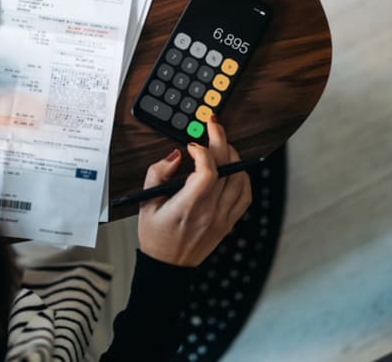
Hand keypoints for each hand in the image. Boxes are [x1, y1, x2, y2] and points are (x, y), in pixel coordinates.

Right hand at [138, 115, 251, 266]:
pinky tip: (233, 168)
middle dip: (220, 140)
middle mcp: (209, 212)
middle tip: (213, 125)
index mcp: (187, 207)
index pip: (207, 172)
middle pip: (226, 168)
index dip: (202, 151)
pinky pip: (245, 194)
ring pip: (240, 178)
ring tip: (222, 146)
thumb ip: (157, 173)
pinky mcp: (229, 222)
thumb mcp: (146, 203)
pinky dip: (243, 177)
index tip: (191, 145)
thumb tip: (176, 155)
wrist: (168, 267)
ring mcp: (223, 217)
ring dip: (233, 156)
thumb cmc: (155, 236)